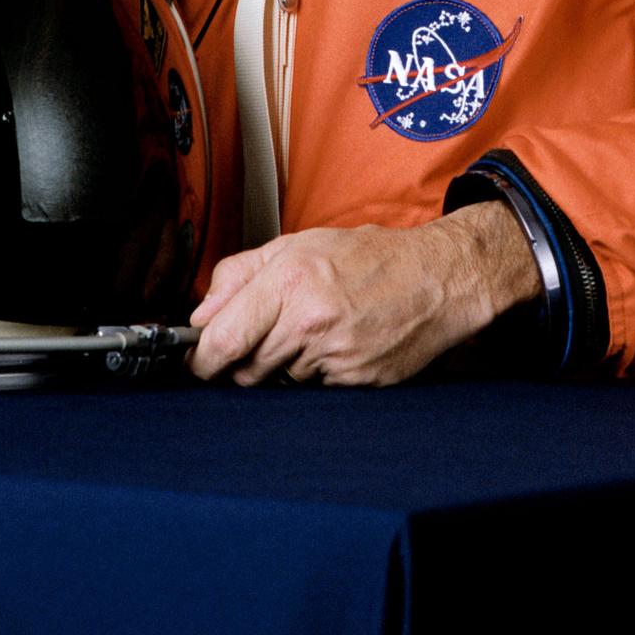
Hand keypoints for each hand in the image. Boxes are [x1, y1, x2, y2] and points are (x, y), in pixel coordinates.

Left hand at [187, 202, 538, 385]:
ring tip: (310, 331)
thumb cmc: (368, 257)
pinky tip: (335, 345)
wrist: (436, 278)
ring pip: (278, 381)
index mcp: (289, 281)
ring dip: (282, 365)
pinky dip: (315, 373)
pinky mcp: (356, 382)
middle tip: (263, 336)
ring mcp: (335, 357)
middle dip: (242, 360)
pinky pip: (313, 390)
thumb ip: (240, 274)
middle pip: (245, 368)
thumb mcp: (298, 244)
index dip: (201, 357)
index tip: (197, 360)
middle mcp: (310, 321)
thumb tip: (200, 312)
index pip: (223, 338)